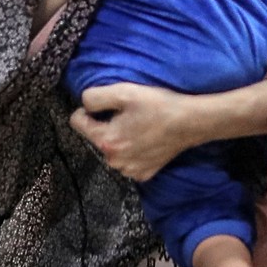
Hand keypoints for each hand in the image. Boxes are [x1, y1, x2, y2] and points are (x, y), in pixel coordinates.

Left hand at [70, 83, 197, 181]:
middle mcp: (114, 161)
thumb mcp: (123, 92)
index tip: (105, 105)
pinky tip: (147, 141)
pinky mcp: (142, 174)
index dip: (88, 110)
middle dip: (107, 126)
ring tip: (140, 127)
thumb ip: (94, 97)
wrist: (190, 122)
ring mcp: (129, 170)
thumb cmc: (158, 106)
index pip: (76, 121)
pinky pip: (127, 160)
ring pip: (112, 149)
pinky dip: (133, 151)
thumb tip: (84, 104)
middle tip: (129, 116)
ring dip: (120, 139)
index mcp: (106, 141)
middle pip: (96, 137)